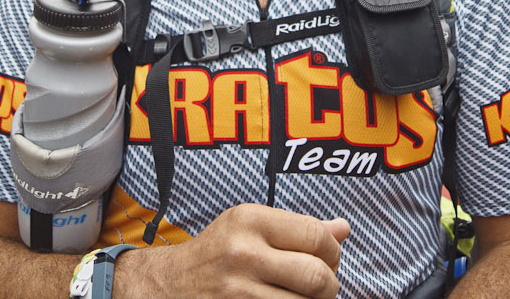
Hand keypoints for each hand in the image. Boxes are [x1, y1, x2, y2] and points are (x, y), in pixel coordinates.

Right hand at [117, 203, 349, 298]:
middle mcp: (243, 253)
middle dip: (329, 286)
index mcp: (250, 220)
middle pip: (317, 276)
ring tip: (301, 297)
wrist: (165, 286)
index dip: (333, 252)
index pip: (317, 236)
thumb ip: (298, 228)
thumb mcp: (249, 227)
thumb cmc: (217, 254)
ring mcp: (239, 291)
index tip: (328, 259)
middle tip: (321, 287)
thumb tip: (343, 228)